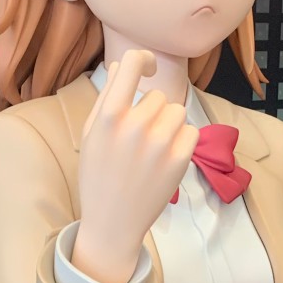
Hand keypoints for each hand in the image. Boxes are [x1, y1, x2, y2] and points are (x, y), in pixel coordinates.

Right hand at [73, 49, 197, 282]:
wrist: (112, 222)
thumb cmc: (98, 176)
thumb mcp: (91, 135)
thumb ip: (107, 98)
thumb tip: (122, 64)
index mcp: (109, 116)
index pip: (131, 63)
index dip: (143, 60)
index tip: (147, 69)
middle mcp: (135, 126)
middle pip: (158, 96)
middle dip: (152, 111)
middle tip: (141, 137)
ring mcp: (160, 143)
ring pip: (177, 112)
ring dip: (169, 125)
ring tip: (154, 148)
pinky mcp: (180, 160)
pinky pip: (191, 131)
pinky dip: (183, 141)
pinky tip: (167, 158)